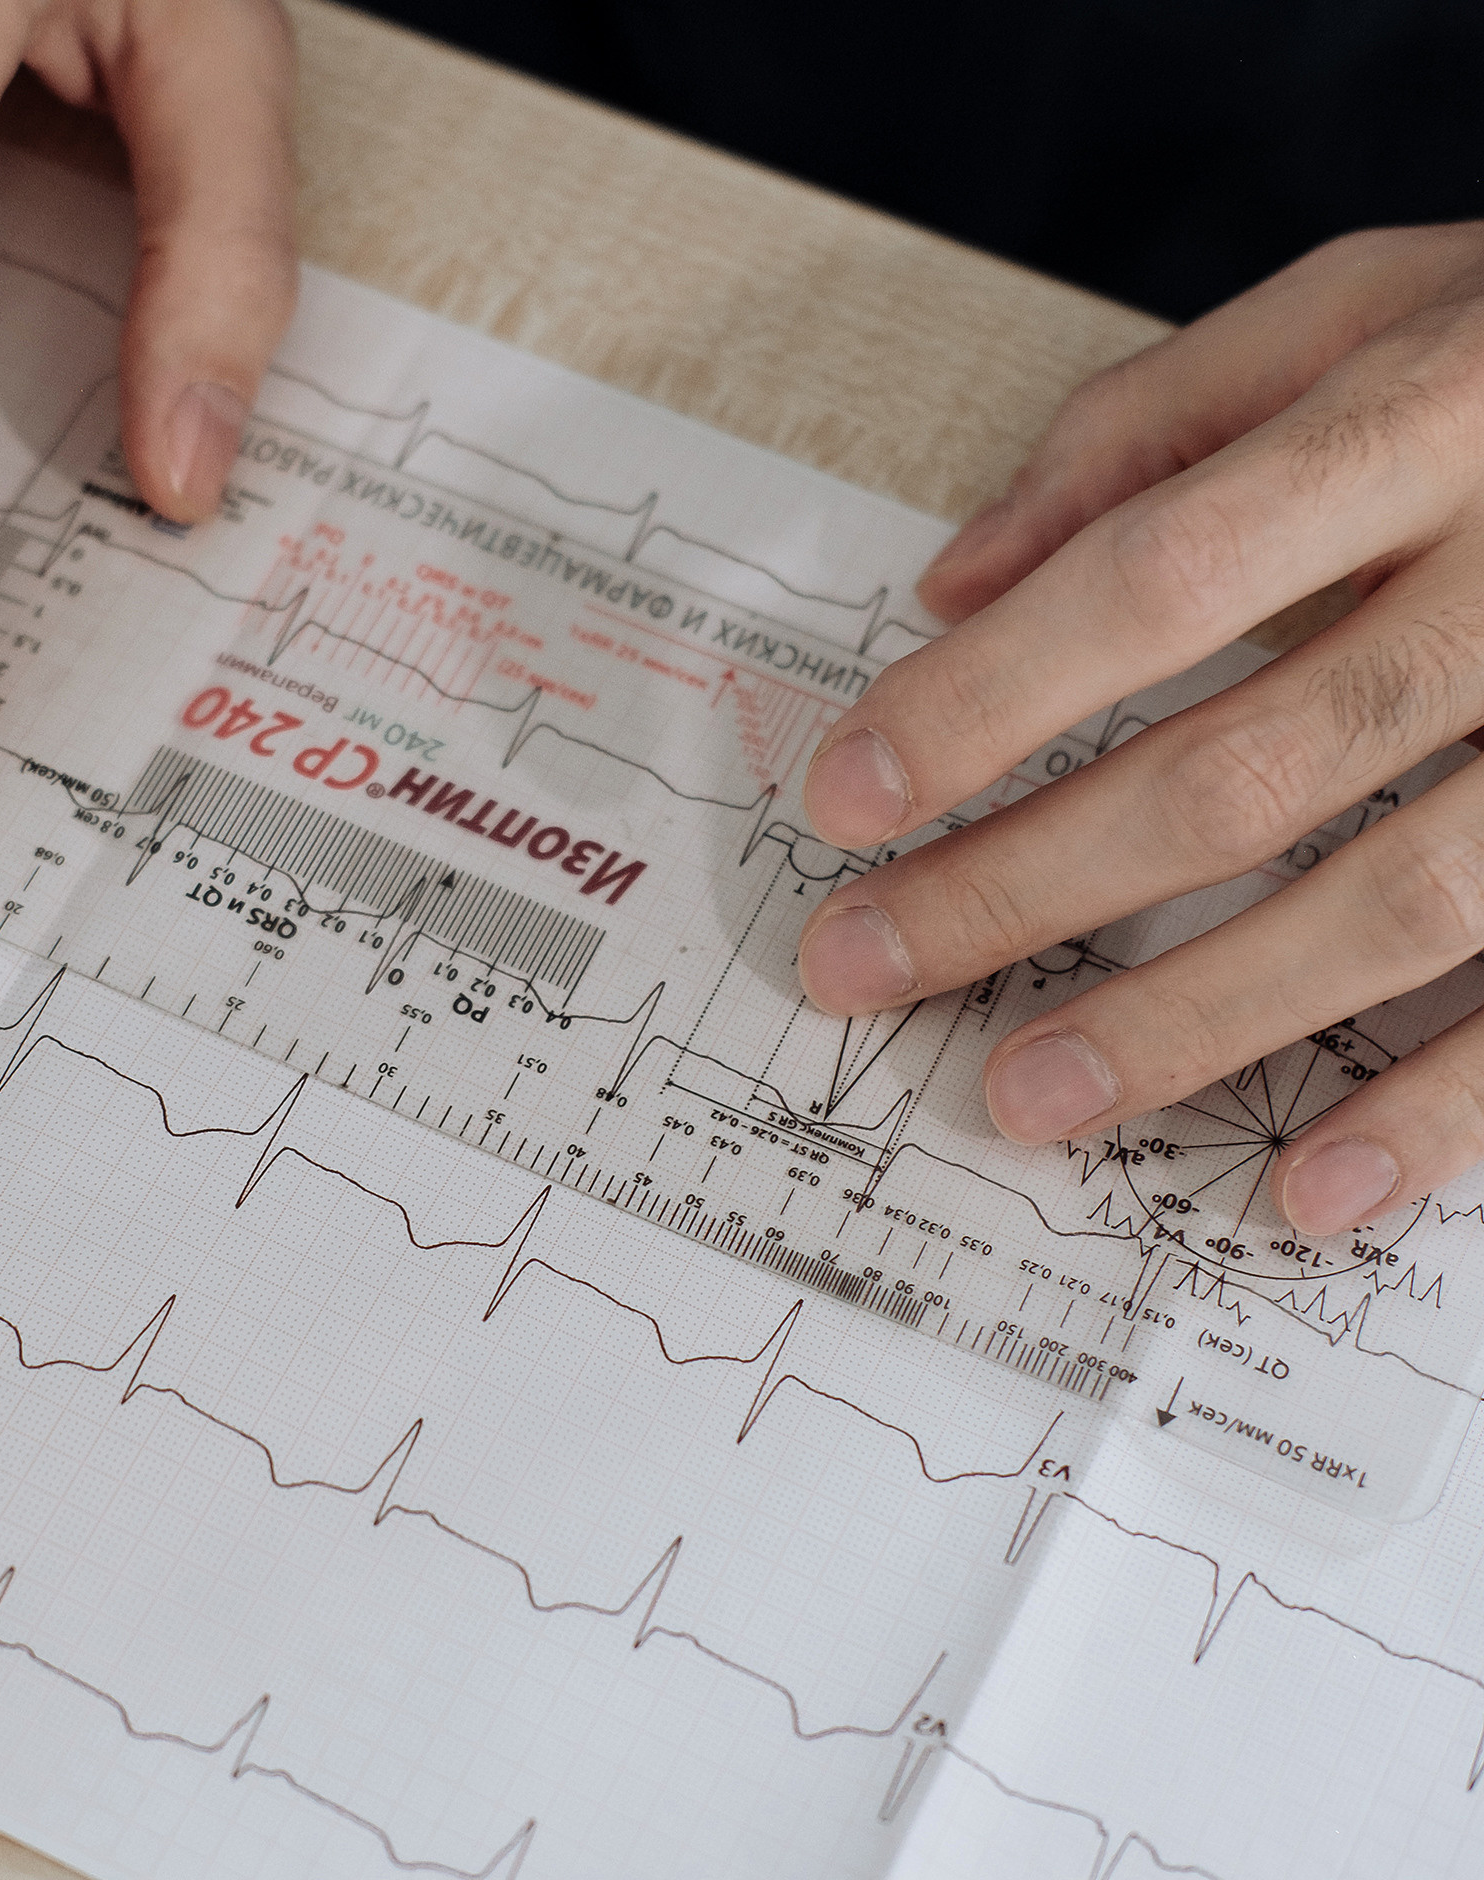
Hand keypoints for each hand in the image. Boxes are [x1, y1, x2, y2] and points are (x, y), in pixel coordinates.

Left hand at [795, 223, 1483, 1239]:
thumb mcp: (1376, 301)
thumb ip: (1157, 421)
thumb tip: (954, 578)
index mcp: (1433, 416)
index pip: (1157, 578)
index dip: (987, 700)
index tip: (843, 798)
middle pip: (1243, 768)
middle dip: (1026, 885)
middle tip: (864, 968)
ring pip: (1396, 903)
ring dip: (1193, 1020)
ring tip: (1026, 1096)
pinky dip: (1443, 1107)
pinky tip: (1310, 1191)